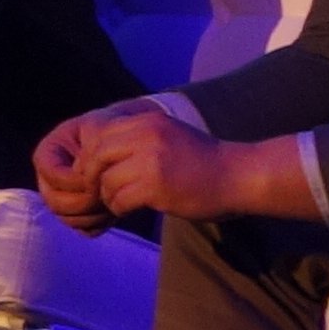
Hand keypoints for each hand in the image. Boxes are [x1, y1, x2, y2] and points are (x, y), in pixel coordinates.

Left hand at [35, 98, 314, 228]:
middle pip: (95, 157)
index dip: (91, 156)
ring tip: (122, 201)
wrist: (237, 175)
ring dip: (108, 196)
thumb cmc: (202, 160)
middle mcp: (145, 136)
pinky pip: (119, 200)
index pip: (99, 135)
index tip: (97, 172)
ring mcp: (150, 161)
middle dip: (92, 177)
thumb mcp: (168, 135)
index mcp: (146, 121)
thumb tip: (97, 152)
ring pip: (105, 181)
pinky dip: (120, 208)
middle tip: (100, 190)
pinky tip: (132, 209)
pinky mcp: (156, 186)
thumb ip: (136, 138)